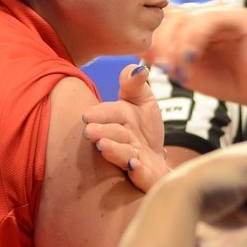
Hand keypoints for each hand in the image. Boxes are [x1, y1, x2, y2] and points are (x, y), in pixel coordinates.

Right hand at [82, 63, 168, 191]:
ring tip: (104, 147)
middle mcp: (123, 141)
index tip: (88, 115)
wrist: (157, 157)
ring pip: (123, 156)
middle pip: (113, 136)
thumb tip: (139, 69)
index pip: (110, 113)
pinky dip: (139, 173)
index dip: (100, 114)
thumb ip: (135, 85)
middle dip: (102, 133)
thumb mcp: (143, 100)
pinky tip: (135, 167)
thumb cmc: (145, 127)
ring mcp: (134, 160)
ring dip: (114, 152)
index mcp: (120, 120)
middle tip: (89, 132)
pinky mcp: (147, 178)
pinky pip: (144, 178)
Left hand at [145, 1, 246, 106]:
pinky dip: (194, 40)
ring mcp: (225, 10)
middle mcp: (209, 11)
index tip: (144, 58)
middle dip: (160, 40)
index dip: (151, 35)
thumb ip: (163, 56)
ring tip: (175, 68)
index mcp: (194, 20)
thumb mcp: (185, 70)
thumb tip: (136, 46)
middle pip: (172, 14)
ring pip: (188, 17)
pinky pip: (209, 20)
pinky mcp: (242, 16)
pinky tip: (190, 59)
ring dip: (175, 44)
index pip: (164, 16)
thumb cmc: (225, 82)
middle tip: (159, 65)